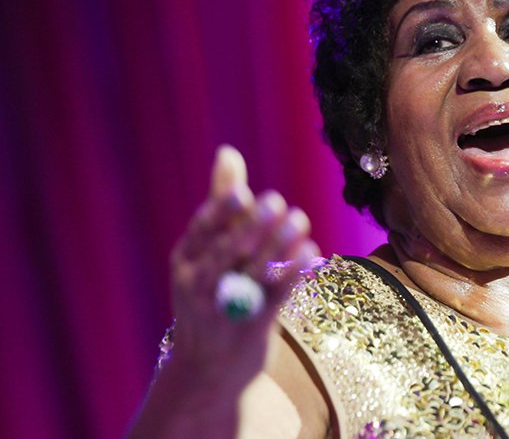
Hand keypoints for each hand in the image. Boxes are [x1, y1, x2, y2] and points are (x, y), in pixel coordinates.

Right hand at [166, 145, 318, 392]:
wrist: (207, 369)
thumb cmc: (212, 292)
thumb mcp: (207, 250)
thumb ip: (221, 202)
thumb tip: (228, 151)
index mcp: (185, 261)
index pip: (201, 232)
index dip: (222, 212)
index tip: (244, 192)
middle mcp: (199, 285)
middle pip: (226, 253)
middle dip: (251, 228)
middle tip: (276, 202)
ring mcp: (224, 309)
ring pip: (252, 274)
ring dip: (278, 246)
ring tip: (300, 219)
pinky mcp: (251, 329)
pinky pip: (275, 297)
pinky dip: (293, 273)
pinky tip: (311, 251)